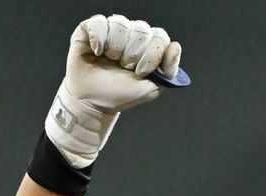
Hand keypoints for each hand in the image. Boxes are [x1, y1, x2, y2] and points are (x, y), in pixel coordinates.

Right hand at [46, 15, 183, 166]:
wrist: (92, 102)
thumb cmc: (120, 94)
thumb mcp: (151, 88)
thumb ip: (169, 70)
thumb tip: (175, 46)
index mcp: (148, 46)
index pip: (160, 36)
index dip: (152, 54)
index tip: (141, 72)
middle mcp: (131, 34)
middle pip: (142, 30)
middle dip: (133, 55)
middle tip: (124, 68)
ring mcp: (111, 30)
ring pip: (121, 23)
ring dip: (115, 48)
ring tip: (110, 61)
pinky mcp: (90, 29)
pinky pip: (99, 22)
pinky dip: (99, 38)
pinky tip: (97, 52)